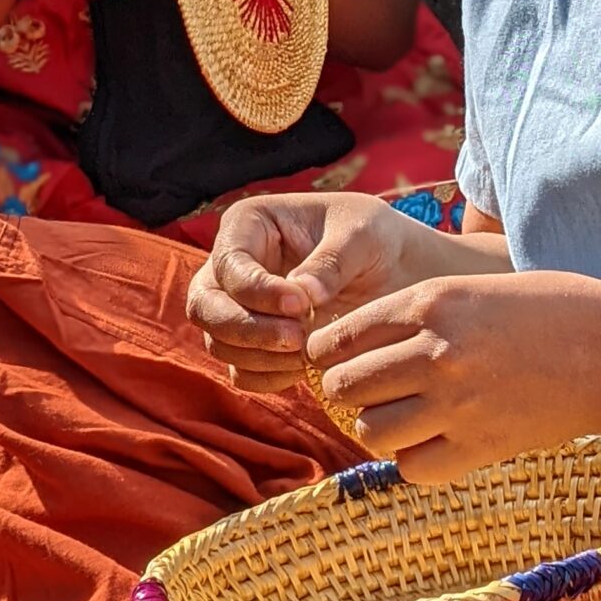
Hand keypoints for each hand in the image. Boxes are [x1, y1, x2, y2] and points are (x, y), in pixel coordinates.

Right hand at [189, 192, 416, 390]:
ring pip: (218, 341)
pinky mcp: (253, 344)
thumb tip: (303, 294)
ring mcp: (237, 307)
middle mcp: (232, 266)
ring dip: (259, 356)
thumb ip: (332, 261)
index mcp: (249, 224)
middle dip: (247, 330)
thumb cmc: (375, 238)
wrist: (394, 272)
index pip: (229, 263)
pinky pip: (240, 371)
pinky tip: (304, 369)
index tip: (302, 306)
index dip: (258, 290)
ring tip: (309, 353)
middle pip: (206, 306)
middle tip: (298, 340)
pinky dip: (266, 377)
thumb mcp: (364, 234)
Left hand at [308, 271, 600, 481]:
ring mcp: (456, 403)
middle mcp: (434, 352)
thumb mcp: (473, 288)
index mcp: (430, 303)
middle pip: (343, 386)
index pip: (339, 336)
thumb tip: (360, 346)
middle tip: (370, 393)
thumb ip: (417, 314)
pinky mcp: (481, 447)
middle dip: (348, 392)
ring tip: (404, 419)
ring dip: (379, 428)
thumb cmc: (551, 310)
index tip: (338, 362)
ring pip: (370, 431)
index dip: (328, 353)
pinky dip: (415, 461)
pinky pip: (412, 468)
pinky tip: (436, 444)